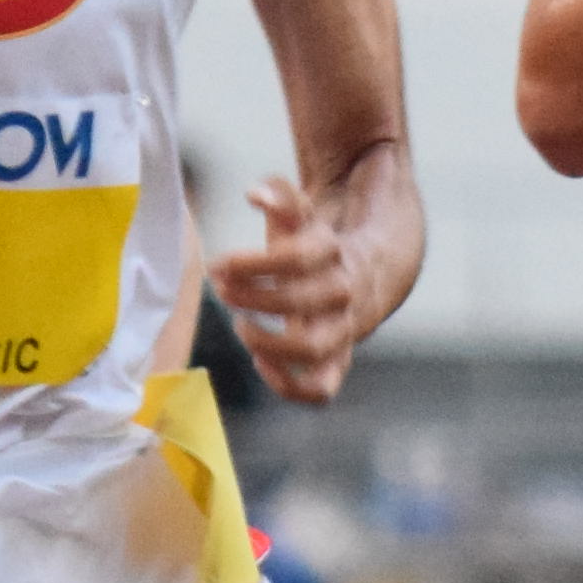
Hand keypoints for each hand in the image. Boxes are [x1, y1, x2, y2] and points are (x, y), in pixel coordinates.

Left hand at [206, 173, 390, 401]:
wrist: (365, 279)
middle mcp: (342, 294)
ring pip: (315, 348)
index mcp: (332, 254)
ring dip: (269, 342)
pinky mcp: (335, 362)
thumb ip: (280, 197)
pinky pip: (321, 389)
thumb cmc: (314, 249)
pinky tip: (260, 364)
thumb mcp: (301, 218)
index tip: (218, 264)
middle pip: (301, 301)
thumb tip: (254, 194)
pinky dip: (290, 386)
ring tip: (241, 326)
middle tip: (221, 289)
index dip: (252, 263)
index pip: (297, 257)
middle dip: (253, 297)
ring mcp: (341, 331)